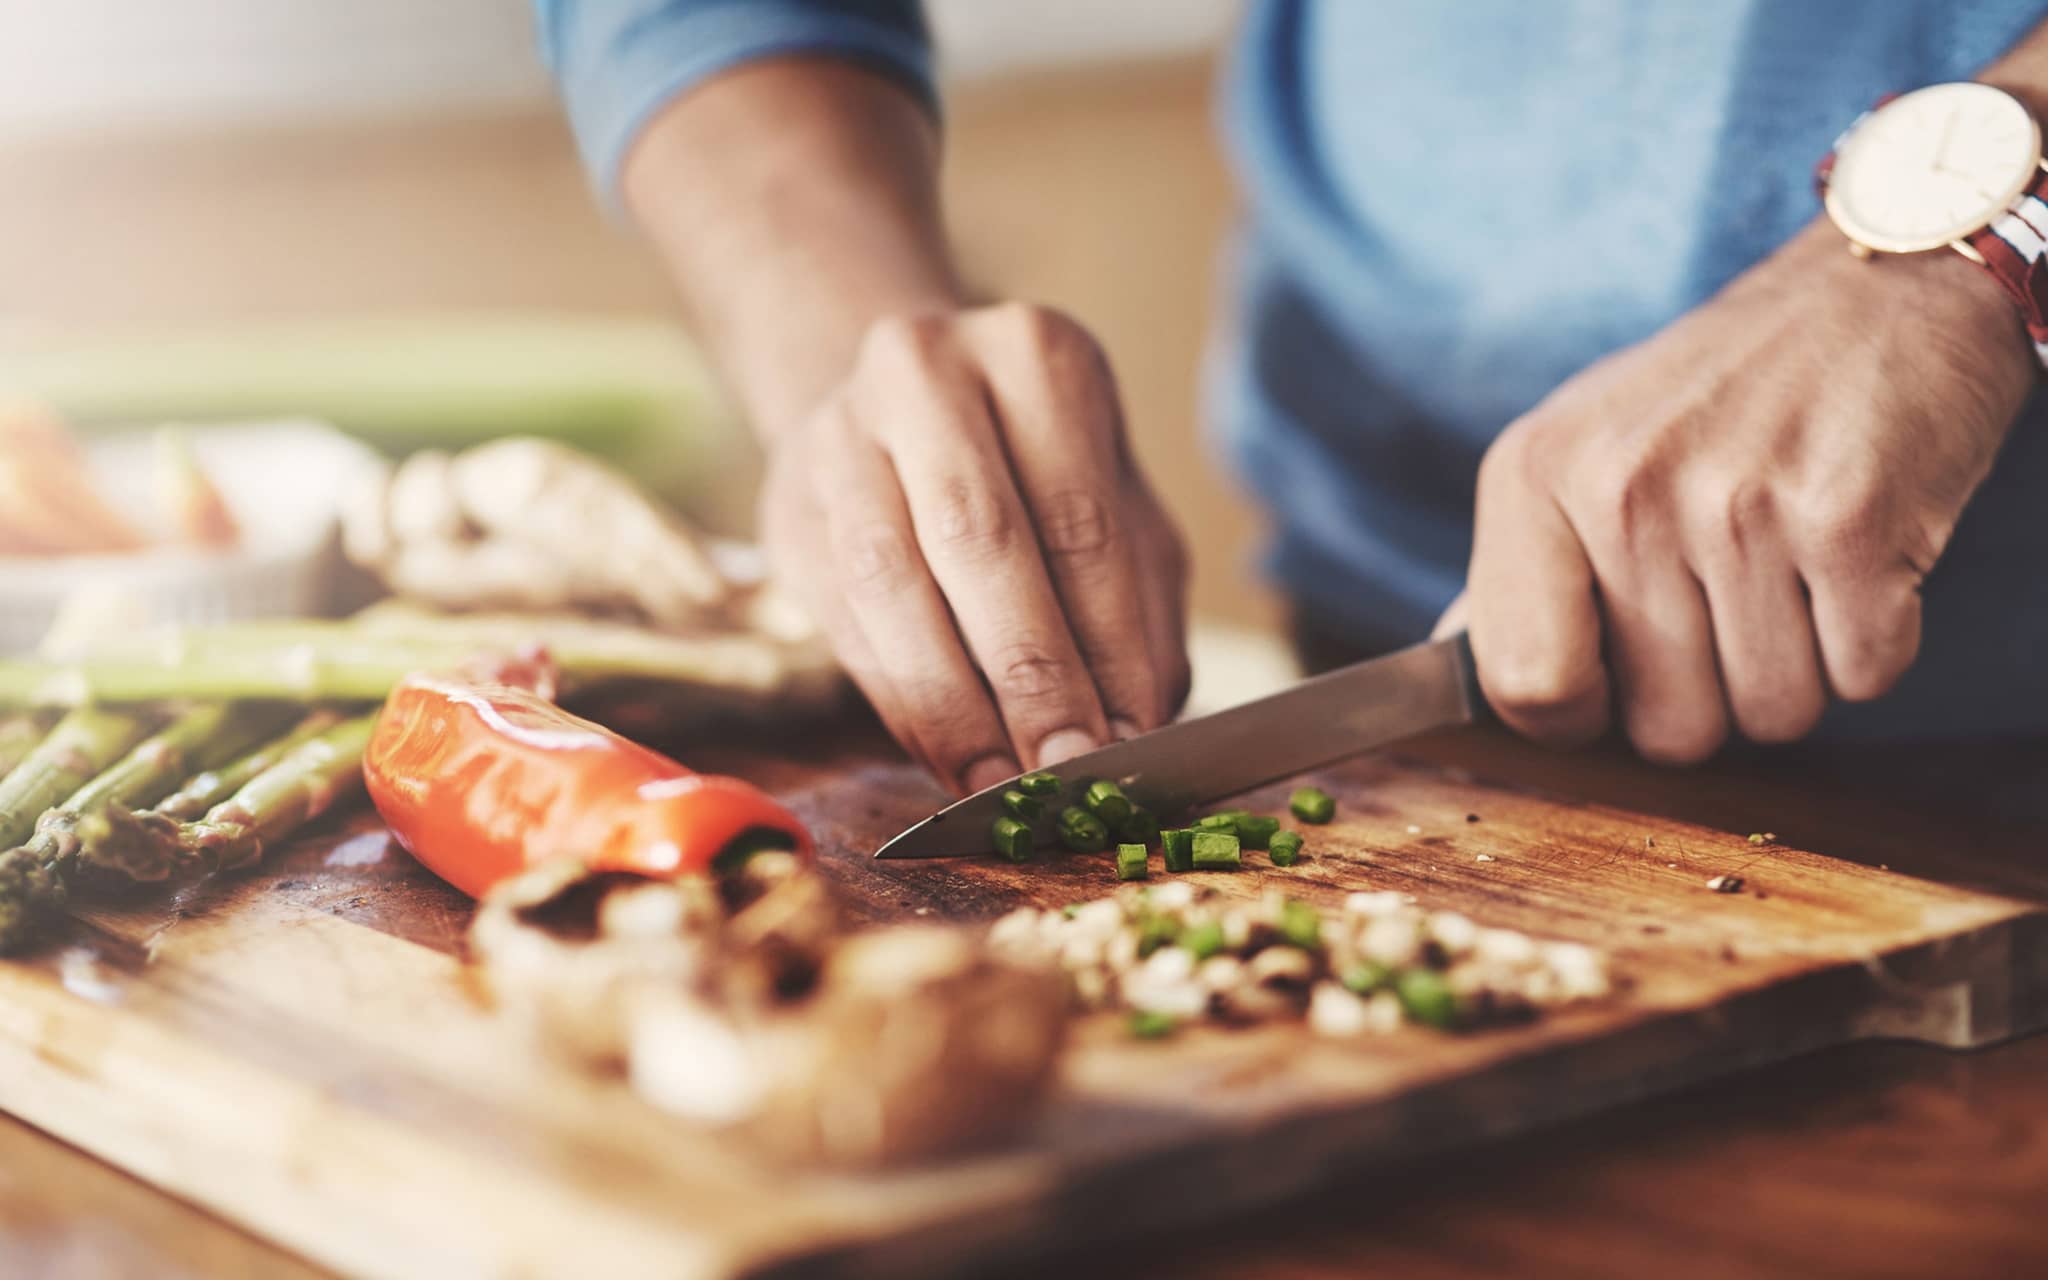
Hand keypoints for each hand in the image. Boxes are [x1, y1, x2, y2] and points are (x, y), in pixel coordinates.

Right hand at [761, 303, 1189, 791]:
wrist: (899, 412)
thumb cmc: (1038, 475)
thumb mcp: (1118, 511)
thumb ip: (1135, 611)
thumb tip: (1132, 729)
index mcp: (1036, 356)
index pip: (1080, 519)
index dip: (1105, 642)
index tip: (1128, 740)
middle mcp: (927, 373)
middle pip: (978, 540)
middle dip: (1028, 674)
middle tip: (1066, 769)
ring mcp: (842, 434)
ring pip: (891, 582)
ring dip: (951, 702)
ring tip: (1002, 782)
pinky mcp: (788, 505)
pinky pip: (844, 618)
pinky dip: (900, 701)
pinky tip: (947, 757)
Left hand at [1449, 222, 2034, 760]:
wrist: (1879, 285)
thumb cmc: (1717, 395)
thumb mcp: (1580, 450)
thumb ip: (1518, 574)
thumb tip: (1453, 684)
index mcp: (1531, 473)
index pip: (1523, 685)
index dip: (1580, 717)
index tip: (1616, 682)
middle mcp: (1621, 487)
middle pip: (1666, 730)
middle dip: (1711, 697)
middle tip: (1733, 596)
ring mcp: (1736, 503)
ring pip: (1771, 715)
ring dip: (1799, 669)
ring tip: (1794, 565)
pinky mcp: (1851, 520)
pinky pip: (1863, 677)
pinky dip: (1873, 640)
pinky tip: (1855, 555)